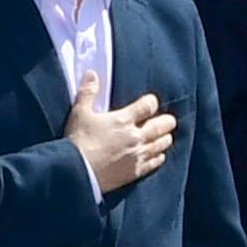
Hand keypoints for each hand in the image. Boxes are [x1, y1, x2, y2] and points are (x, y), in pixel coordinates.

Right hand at [65, 74, 174, 192]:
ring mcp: (137, 155)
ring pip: (160, 145)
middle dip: (167, 122)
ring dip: (165, 139)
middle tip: (170, 121)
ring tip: (167, 137)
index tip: (150, 103)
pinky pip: (153, 163)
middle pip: (160, 126)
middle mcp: (135, 136)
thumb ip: (88, 92)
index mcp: (124, 119)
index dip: (151, 102)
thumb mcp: (79, 112)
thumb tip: (92, 74)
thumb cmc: (78, 140)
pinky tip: (160, 156)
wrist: (76, 171)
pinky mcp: (134, 172)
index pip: (148, 106)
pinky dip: (159, 158)